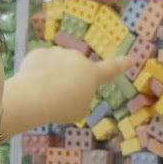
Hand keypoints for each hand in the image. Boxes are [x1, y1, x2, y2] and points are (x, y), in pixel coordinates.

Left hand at [1, 47, 133, 136]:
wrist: (32, 97)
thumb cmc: (61, 108)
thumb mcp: (79, 110)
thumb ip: (80, 97)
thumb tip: (71, 89)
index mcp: (92, 74)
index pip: (111, 69)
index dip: (121, 65)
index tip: (130, 59)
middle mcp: (77, 58)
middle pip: (77, 70)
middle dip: (71, 79)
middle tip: (61, 97)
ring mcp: (57, 53)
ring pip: (58, 65)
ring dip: (54, 75)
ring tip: (44, 93)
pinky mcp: (39, 53)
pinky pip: (41, 64)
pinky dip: (38, 72)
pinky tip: (32, 84)